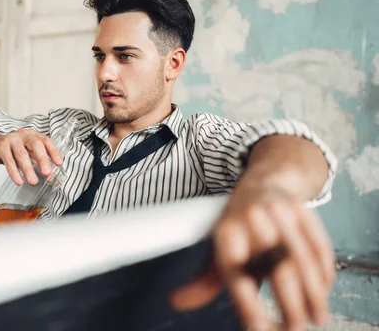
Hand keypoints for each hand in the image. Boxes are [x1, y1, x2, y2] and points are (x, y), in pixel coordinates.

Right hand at [0, 129, 62, 184]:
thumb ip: (38, 163)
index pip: (46, 141)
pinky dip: (14, 172)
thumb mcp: (28, 154)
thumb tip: (50, 176)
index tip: (59, 163)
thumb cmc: (13, 150)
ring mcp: (11, 139)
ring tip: (33, 181)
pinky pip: (8, 160)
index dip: (54, 152)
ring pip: (21, 154)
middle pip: (35, 144)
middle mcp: (23, 135)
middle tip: (46, 173)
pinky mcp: (0, 146)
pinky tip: (18, 180)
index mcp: (33, 135)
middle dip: (42, 159)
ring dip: (28, 169)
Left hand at [170, 192, 334, 330]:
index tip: (258, 328)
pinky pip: (319, 246)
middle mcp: (251, 218)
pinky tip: (322, 292)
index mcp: (226, 231)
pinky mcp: (304, 210)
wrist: (265, 184)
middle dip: (289, 304)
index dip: (247, 301)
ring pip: (302, 259)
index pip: (235, 270)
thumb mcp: (219, 250)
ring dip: (313, 294)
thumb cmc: (240, 228)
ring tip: (315, 318)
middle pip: (275, 267)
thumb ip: (204, 281)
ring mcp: (280, 212)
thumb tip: (176, 302)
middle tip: (294, 328)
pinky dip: (324, 273)